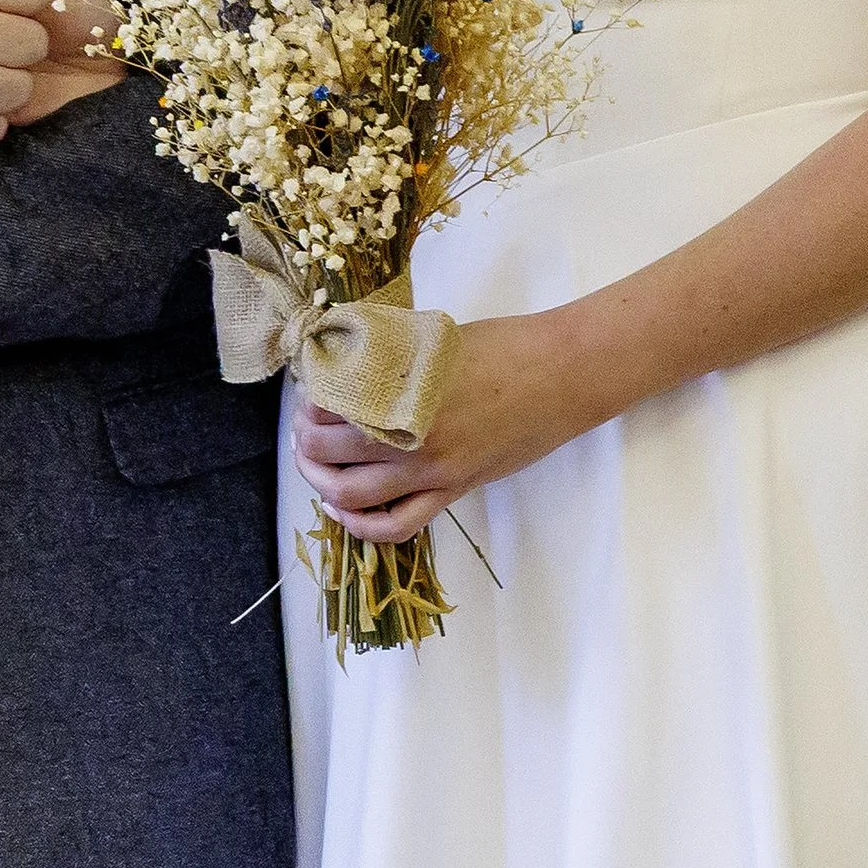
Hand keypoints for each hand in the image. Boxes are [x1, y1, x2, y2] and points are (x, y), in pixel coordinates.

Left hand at [290, 315, 583, 541]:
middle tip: (304, 427)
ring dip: (320, 482)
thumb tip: (346, 363)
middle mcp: (409, 436)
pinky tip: (344, 509)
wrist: (563, 374)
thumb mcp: (432, 341)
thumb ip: (389, 358)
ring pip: (352, 495)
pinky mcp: (454, 490)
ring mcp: (433, 470)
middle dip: (304, 441)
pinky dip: (362, 525)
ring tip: (313, 464)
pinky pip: (398, 525)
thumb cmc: (504, 346)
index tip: (308, 393)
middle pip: (328, 451)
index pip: (328, 405)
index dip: (308, 400)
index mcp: (402, 390)